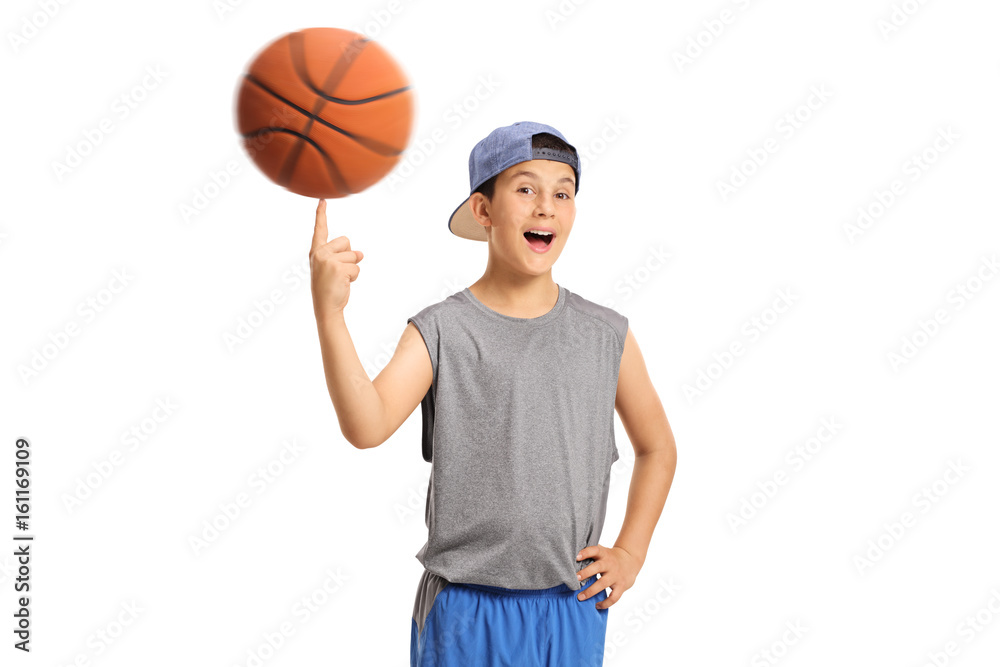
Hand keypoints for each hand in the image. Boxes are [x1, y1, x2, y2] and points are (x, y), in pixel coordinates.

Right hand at [309, 199, 363, 316]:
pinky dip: (354, 277)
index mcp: (316, 252)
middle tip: (338, 273)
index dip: (321, 215)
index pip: (320, 230)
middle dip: (349, 256)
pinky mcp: (337, 267)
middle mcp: (319, 253)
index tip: (322, 200)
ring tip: (340, 280)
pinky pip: (357, 267)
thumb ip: (343, 257)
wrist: (326, 308)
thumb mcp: (333, 269)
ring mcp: (327, 260)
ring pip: (353, 255)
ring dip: (352, 269)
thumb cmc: (329, 289)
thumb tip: (361, 254)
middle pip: (346, 242)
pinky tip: (344, 284)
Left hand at [575, 545, 641, 609]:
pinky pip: (613, 597)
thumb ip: (591, 554)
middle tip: (575, 578)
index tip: (577, 557)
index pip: (595, 550)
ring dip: (591, 591)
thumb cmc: (610, 557)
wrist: (631, 560)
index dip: (586, 553)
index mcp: (604, 554)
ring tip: (580, 597)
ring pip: (603, 584)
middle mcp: (610, 564)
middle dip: (586, 573)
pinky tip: (597, 605)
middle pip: (598, 567)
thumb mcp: (603, 552)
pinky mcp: (621, 586)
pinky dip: (605, 603)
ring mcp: (616, 576)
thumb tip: (571, 556)